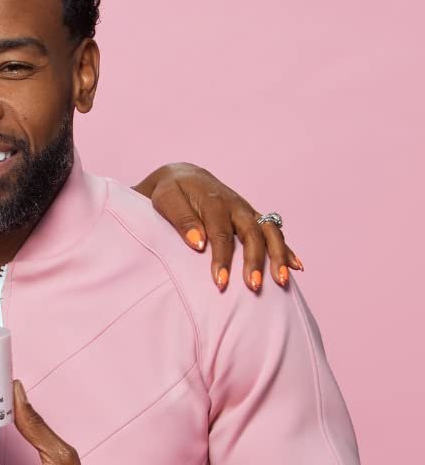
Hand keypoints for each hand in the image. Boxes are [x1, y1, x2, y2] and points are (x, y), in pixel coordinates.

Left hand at [135, 162, 301, 290]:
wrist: (184, 177)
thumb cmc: (171, 192)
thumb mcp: (166, 200)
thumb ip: (182, 219)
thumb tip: (198, 243)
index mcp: (213, 201)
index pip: (220, 233)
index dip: (222, 258)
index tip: (220, 282)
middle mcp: (235, 205)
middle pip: (251, 233)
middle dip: (254, 261)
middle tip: (253, 287)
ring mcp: (247, 211)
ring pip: (269, 231)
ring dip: (278, 256)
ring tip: (282, 281)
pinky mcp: (253, 217)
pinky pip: (274, 231)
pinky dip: (286, 248)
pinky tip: (296, 267)